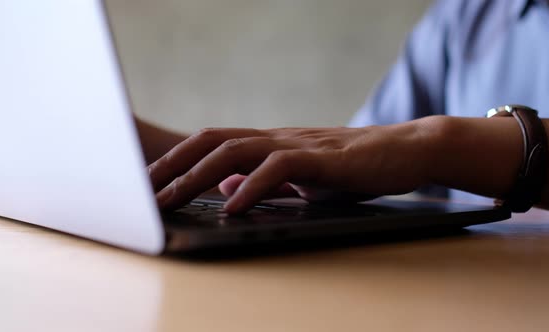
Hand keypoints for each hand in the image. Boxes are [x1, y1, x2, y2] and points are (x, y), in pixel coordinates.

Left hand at [148, 118, 437, 213]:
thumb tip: (226, 189)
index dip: (178, 160)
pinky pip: (279, 168)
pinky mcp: (323, 158)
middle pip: (212, 142)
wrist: (405, 150)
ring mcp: (299, 144)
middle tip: (143, 192)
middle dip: (174, 165)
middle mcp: (277, 138)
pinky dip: (252, 186)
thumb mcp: (302, 178)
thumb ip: (264, 181)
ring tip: (171, 199)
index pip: (213, 144)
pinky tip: (233, 206)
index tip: (151, 183)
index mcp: (271, 144)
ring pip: (237, 150)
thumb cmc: (355, 167)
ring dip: (198, 175)